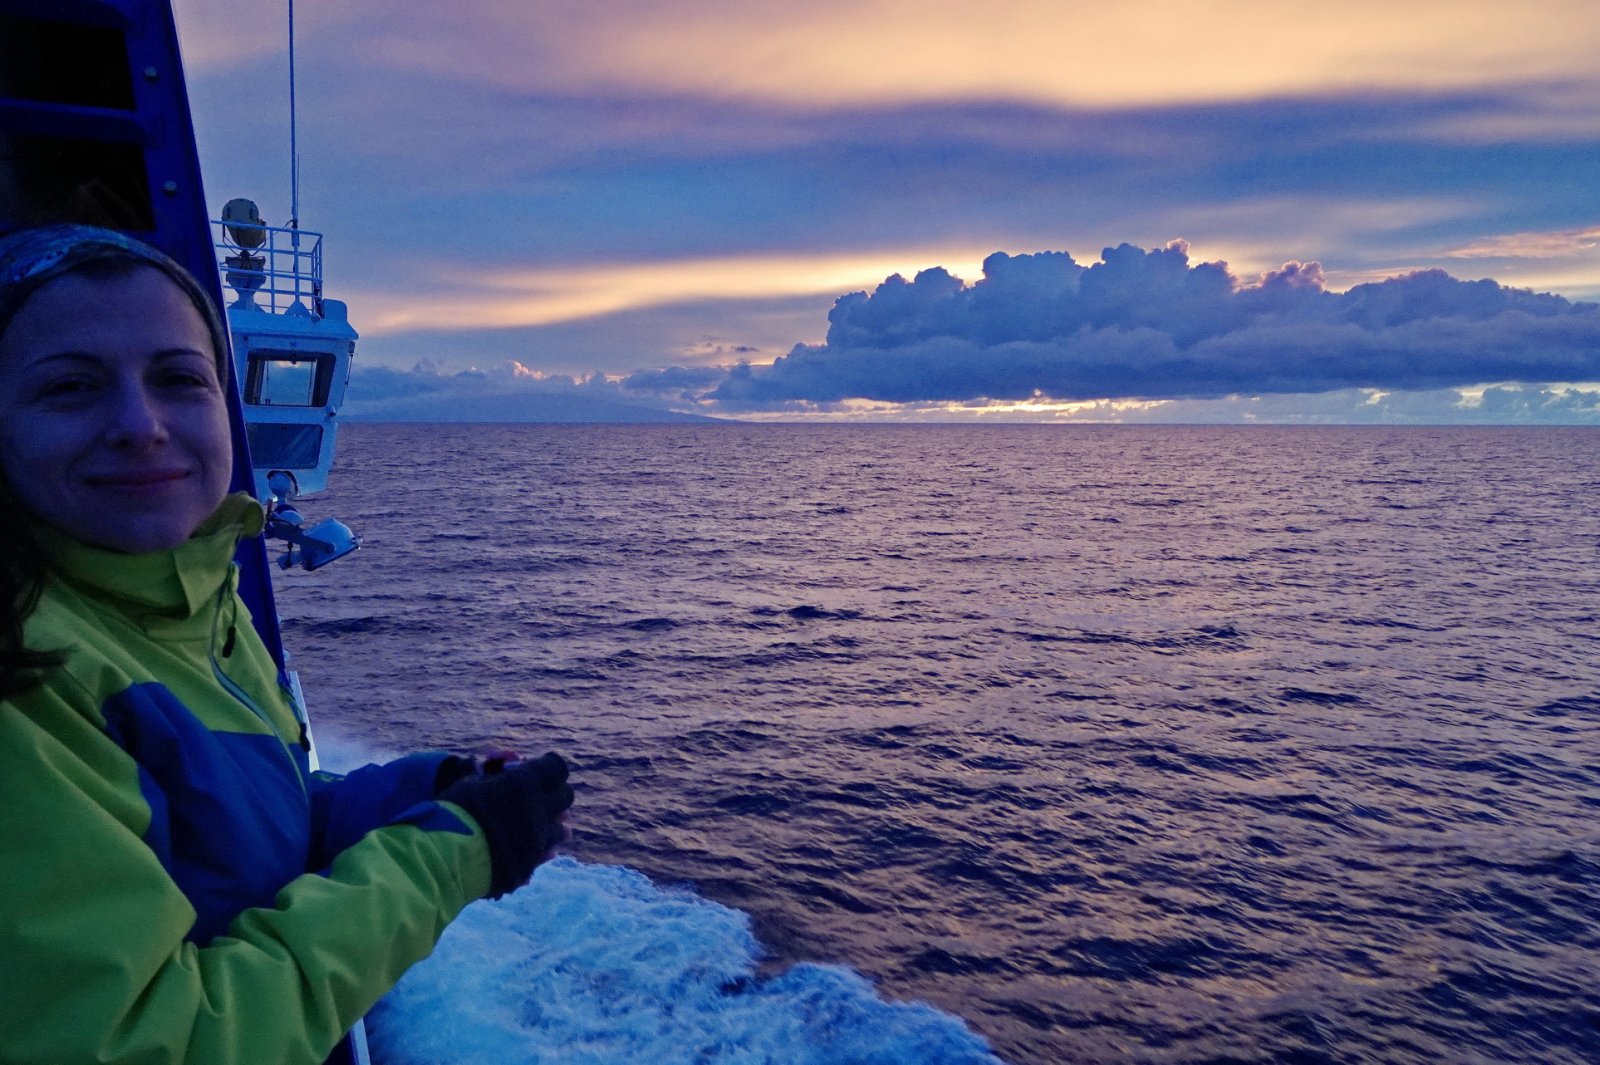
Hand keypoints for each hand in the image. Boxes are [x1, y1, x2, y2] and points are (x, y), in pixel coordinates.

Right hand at [439, 752, 573, 897]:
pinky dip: (541, 849)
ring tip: (541, 826)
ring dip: (554, 825)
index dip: (550, 767)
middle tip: (543, 797)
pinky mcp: (531, 864)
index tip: (543, 769)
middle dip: (556, 794)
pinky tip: (531, 847)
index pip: (556, 768)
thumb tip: (507, 779)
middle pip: (565, 796)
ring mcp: (538, 839)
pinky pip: (546, 854)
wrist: (444, 857)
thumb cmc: (452, 813)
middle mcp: (538, 810)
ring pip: (562, 829)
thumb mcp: (471, 785)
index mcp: (524, 783)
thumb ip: (497, 780)